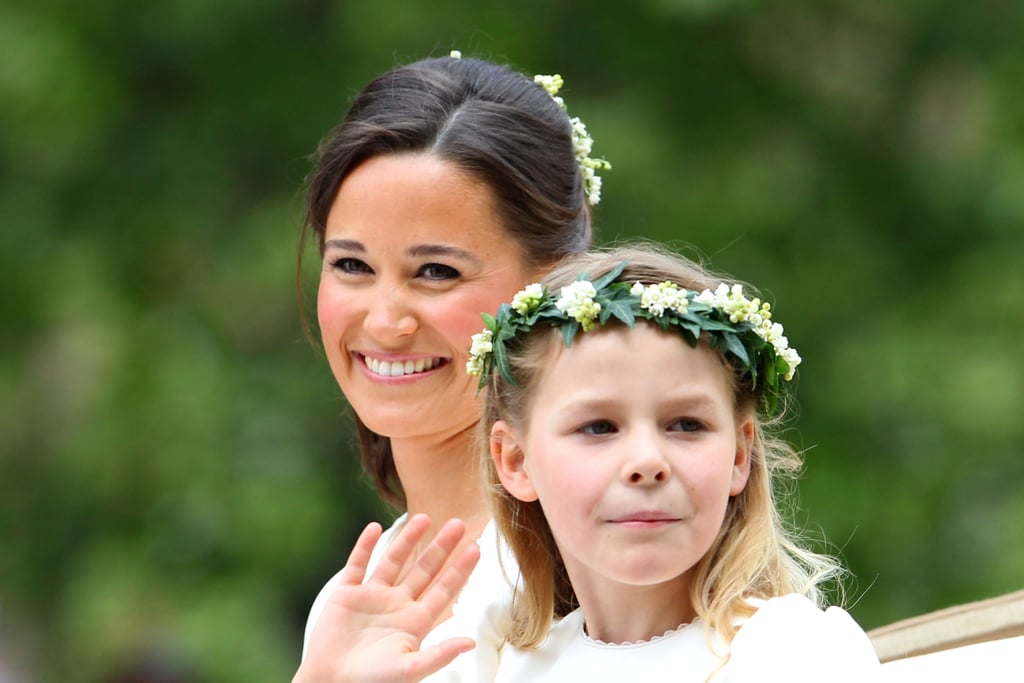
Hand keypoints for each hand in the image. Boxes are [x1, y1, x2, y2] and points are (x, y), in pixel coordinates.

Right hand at [293, 514, 480, 682]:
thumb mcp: (410, 670)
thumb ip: (439, 655)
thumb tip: (470, 643)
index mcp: (414, 622)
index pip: (444, 590)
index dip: (460, 571)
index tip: (476, 549)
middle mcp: (396, 605)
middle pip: (424, 570)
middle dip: (441, 548)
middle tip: (458, 523)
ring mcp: (371, 597)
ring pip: (394, 561)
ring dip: (407, 540)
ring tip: (423, 518)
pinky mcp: (346, 594)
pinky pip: (357, 564)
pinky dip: (364, 546)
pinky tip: (373, 528)